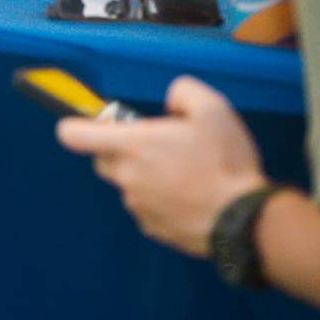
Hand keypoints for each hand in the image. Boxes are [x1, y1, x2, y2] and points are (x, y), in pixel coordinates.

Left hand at [55, 76, 267, 257]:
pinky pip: (146, 207)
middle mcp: (127, 176)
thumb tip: (171, 101)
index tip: (101, 123)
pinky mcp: (153, 228)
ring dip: (146, 175)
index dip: (77, 125)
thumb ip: (183, 92)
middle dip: (121, 149)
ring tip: (186, 171)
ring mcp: (138, 205)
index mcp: (133, 146)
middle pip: (102, 159)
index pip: (74, 135)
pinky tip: (190, 194)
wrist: (245, 222)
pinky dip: (161, 199)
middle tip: (159, 145)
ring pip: (128, 183)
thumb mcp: (212, 109)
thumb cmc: (227, 163)